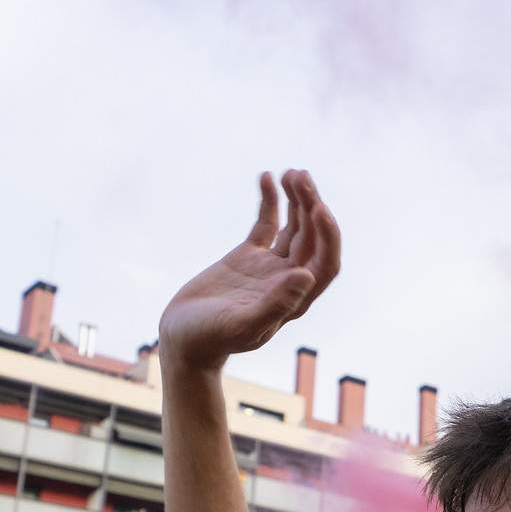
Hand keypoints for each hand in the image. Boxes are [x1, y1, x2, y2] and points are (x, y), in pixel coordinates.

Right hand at [158, 170, 340, 369]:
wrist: (182, 338)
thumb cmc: (210, 339)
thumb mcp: (242, 324)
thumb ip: (276, 303)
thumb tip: (306, 275)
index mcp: (295, 299)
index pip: (325, 263)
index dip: (328, 236)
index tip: (319, 208)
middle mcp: (288, 280)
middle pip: (312, 238)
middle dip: (311, 206)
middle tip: (301, 176)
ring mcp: (269, 267)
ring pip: (294, 227)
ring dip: (297, 199)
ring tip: (291, 172)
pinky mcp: (247, 256)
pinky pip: (266, 223)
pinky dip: (270, 201)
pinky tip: (267, 176)